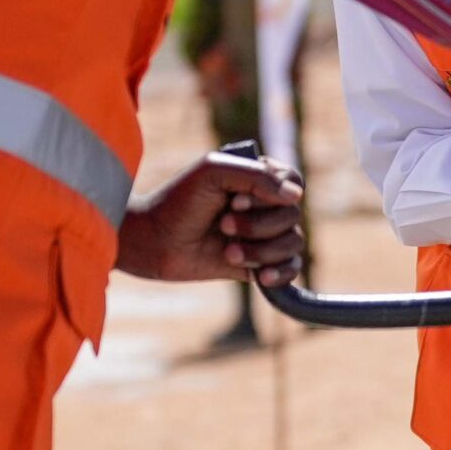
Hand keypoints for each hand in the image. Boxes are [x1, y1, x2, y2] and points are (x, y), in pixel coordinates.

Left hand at [118, 150, 305, 286]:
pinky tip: (261, 277)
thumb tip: (297, 196)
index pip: (292, 182)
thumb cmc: (178, 201)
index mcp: (257, 177)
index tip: (236, 200)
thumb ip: (257, 177)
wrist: (153, 242)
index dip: (271, 196)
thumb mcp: (214, 173)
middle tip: (222, 225)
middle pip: (292, 215)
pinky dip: (280, 272)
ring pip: (293, 242)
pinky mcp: (260, 263)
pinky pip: (292, 268)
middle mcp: (265, 205)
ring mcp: (264, 235)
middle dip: (257, 225)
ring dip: (261, 249)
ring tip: (228, 252)